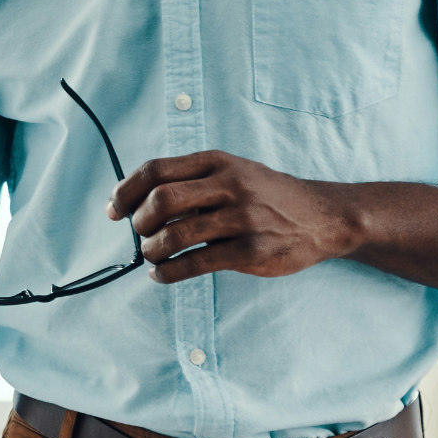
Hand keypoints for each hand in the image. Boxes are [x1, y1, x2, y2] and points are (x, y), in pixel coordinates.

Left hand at [107, 150, 353, 283]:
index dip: (126, 191)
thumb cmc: (268, 195)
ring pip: (175, 235)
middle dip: (139, 222)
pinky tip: (162, 275)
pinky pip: (196, 263)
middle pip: (161, 199)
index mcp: (217, 162)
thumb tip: (137, 203)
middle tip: (139, 234)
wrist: (323, 216)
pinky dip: (169, 272)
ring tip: (151, 257)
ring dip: (152, 250)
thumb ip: (193, 181)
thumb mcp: (233, 172)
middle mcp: (229, 185)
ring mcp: (241, 218)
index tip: (114, 210)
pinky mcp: (251, 251)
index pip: (156, 169)